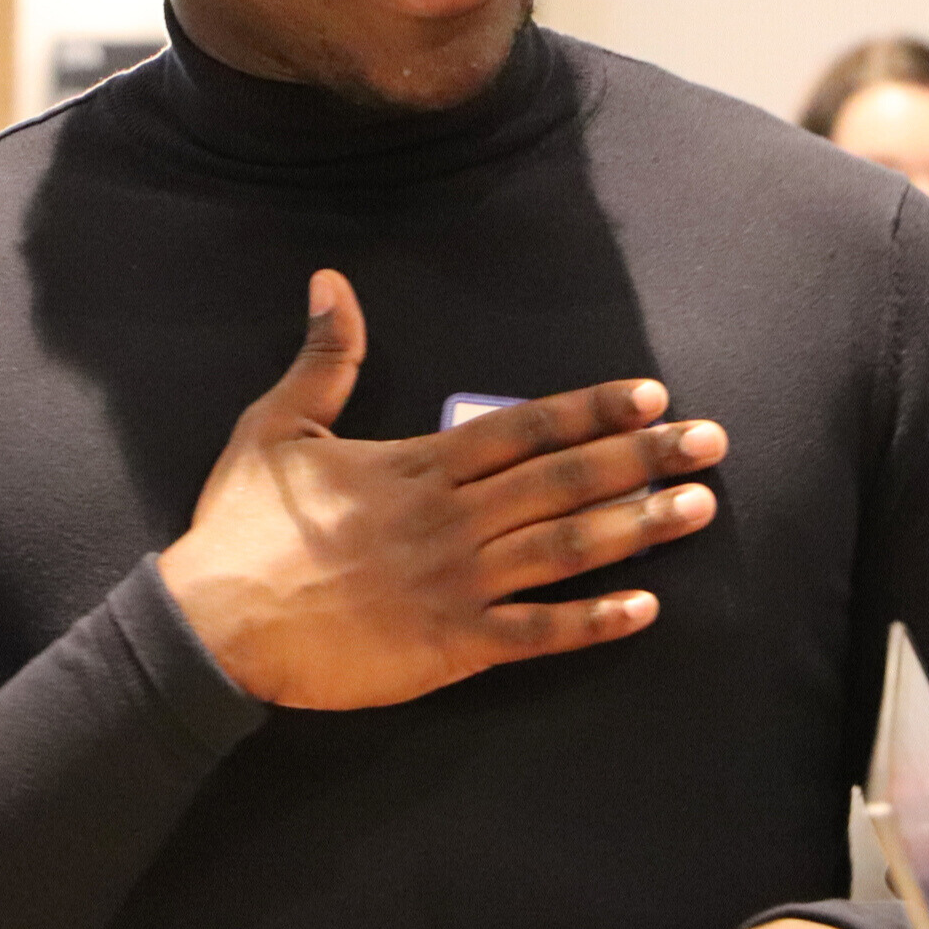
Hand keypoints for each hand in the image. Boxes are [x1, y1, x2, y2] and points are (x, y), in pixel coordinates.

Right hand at [156, 269, 724, 708]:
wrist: (216, 623)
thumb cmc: (244, 526)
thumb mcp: (276, 425)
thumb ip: (323, 357)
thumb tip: (331, 282)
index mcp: (417, 465)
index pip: (523, 427)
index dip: (591, 410)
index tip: (651, 395)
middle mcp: (451, 517)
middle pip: (564, 480)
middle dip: (642, 457)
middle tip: (713, 443)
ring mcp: (456, 583)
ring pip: (565, 549)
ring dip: (638, 528)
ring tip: (698, 509)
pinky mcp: (449, 646)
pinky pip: (535, 633)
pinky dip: (591, 622)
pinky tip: (645, 609)